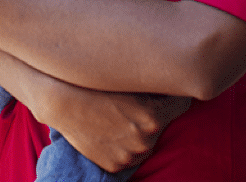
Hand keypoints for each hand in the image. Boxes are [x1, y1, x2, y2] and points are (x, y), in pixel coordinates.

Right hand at [46, 87, 190, 172]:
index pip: (183, 104)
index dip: (174, 93)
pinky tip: (110, 127)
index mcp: (153, 117)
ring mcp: (130, 156)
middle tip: (137, 98)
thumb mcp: (131, 79)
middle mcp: (145, 140)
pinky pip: (129, 153)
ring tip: (120, 113)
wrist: (63, 101)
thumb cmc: (96, 83)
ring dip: (139, 129)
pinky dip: (123, 142)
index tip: (167, 87)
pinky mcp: (115, 166)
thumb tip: (175, 79)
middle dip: (155, 112)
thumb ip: (155, 83)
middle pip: (163, 123)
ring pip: (146, 141)